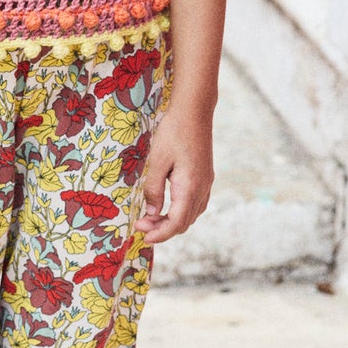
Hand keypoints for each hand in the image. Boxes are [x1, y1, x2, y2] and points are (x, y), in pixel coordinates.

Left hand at [138, 104, 213, 245]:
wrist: (194, 111)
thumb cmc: (173, 132)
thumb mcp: (157, 161)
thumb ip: (153, 190)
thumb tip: (151, 214)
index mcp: (190, 187)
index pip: (177, 223)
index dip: (160, 234)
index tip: (143, 235)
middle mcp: (202, 189)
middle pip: (185, 222)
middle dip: (163, 229)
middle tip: (141, 224)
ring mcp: (206, 183)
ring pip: (191, 214)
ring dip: (172, 221)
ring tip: (151, 218)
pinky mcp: (205, 177)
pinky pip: (196, 204)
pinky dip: (181, 211)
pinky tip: (167, 206)